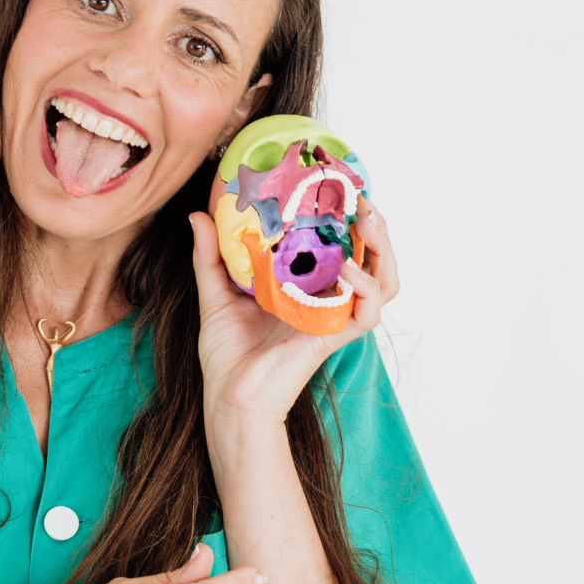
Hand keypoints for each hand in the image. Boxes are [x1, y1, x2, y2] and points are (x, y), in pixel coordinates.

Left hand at [188, 197, 399, 431]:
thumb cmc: (227, 355)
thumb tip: (199, 214)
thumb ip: (209, 256)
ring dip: (383, 250)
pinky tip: (348, 267)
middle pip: (373, 259)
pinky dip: (366, 287)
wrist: (230, 396)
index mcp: (308, 287)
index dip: (351, 218)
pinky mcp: (335, 337)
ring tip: (368, 222)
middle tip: (363, 199)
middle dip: (376, 227)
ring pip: (384, 281)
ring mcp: (335, 318)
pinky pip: (368, 312)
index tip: (342, 186)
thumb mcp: (215, 294)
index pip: (344, 246)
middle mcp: (328, 300)